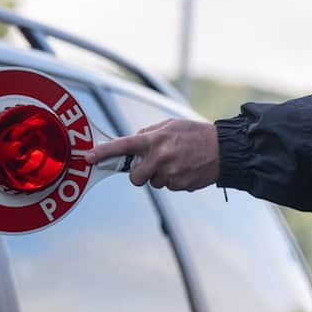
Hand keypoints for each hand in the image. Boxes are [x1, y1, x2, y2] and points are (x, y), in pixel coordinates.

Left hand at [85, 119, 220, 191]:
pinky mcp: (181, 185)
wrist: (224, 149)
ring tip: (178, 163)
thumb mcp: (171, 125)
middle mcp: (160, 157)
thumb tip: (131, 143)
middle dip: (141, 174)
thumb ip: (149, 133)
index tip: (87, 157)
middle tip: (154, 164)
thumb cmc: (196, 134)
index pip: (124, 146)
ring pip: (153, 183)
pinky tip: (186, 169)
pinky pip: (169, 187)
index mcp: (156, 139)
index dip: (103, 152)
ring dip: (161, 176)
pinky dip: (174, 180)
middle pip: (135, 177)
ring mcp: (171, 173)